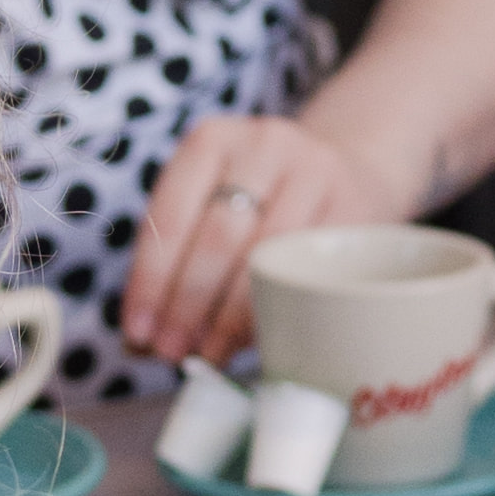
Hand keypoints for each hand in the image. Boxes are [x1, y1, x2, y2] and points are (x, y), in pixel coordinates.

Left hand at [118, 100, 407, 373]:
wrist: (349, 171)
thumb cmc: (262, 201)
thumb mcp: (212, 203)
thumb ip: (174, 262)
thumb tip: (139, 342)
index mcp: (210, 141)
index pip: (169, 217)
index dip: (150, 281)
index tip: (138, 332)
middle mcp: (262, 146)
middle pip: (217, 239)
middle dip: (188, 305)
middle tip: (173, 352)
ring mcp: (315, 172)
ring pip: (266, 256)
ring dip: (231, 317)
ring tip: (211, 353)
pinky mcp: (356, 205)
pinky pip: (310, 269)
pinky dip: (280, 310)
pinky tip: (260, 336)